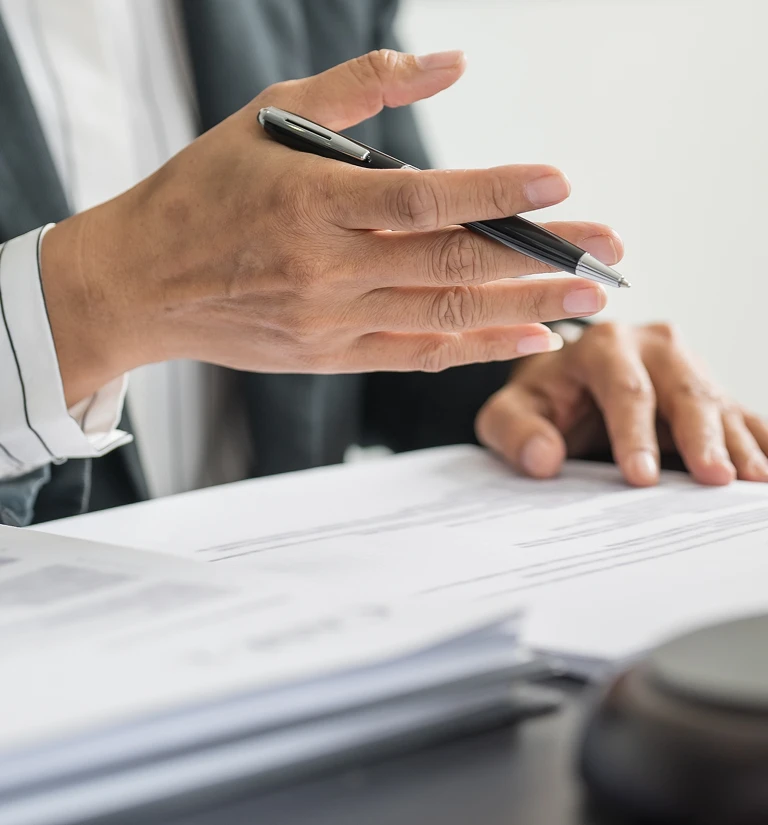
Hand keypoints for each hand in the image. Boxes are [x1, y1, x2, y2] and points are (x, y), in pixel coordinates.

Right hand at [40, 49, 621, 405]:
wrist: (141, 283)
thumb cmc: (203, 192)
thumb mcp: (266, 119)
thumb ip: (362, 88)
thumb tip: (452, 64)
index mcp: (312, 202)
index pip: (424, 199)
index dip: (495, 193)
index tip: (560, 184)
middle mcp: (327, 268)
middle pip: (452, 264)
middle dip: (538, 258)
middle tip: (609, 251)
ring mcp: (331, 321)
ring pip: (444, 316)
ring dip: (524, 309)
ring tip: (588, 303)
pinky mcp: (331, 356)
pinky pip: (416, 355)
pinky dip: (475, 348)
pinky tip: (525, 339)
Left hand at [475, 322, 767, 485]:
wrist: (569, 383)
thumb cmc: (542, 398)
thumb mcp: (510, 412)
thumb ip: (517, 432)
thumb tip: (542, 459)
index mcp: (604, 345)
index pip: (625, 390)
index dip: (634, 435)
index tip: (640, 477)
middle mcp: (654, 347)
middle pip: (685, 391)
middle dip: (701, 437)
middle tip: (714, 478)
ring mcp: (689, 367)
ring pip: (719, 404)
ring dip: (738, 444)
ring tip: (752, 480)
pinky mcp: (711, 391)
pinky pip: (741, 416)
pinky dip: (757, 442)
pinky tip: (764, 470)